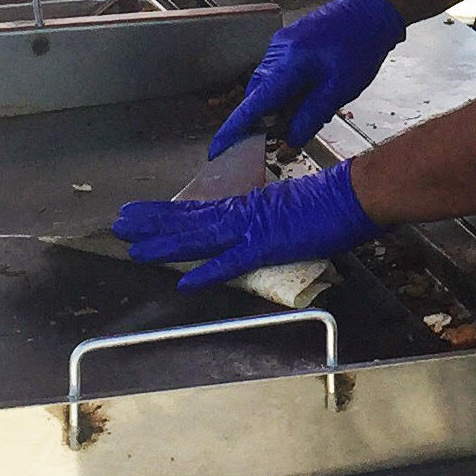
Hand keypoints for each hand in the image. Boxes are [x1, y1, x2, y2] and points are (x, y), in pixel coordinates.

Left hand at [114, 159, 377, 292]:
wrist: (356, 192)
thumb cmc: (333, 202)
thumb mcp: (292, 209)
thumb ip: (269, 220)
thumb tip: (257, 228)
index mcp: (249, 206)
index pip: (198, 211)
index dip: (165, 214)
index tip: (139, 214)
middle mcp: (244, 214)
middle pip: (188, 220)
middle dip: (151, 224)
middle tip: (118, 224)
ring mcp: (254, 229)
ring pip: (199, 237)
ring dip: (164, 245)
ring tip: (133, 247)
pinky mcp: (268, 245)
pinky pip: (232, 262)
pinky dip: (208, 272)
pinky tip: (185, 282)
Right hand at [208, 0, 405, 156]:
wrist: (370, 10)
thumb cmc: (360, 46)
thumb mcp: (339, 89)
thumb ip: (310, 116)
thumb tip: (290, 139)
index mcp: (287, 64)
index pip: (253, 103)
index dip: (234, 129)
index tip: (218, 149)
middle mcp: (277, 52)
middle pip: (257, 95)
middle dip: (263, 119)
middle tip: (281, 137)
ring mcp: (281, 45)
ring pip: (267, 84)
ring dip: (278, 104)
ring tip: (306, 113)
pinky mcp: (289, 42)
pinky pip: (277, 73)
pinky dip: (285, 90)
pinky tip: (308, 95)